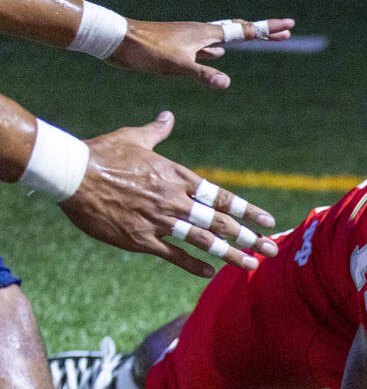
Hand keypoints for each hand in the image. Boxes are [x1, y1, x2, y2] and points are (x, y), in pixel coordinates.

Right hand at [60, 111, 277, 276]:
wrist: (71, 172)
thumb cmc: (101, 153)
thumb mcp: (133, 138)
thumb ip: (157, 131)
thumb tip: (168, 116)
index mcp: (177, 177)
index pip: (221, 197)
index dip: (247, 211)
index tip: (268, 220)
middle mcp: (175, 200)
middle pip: (220, 222)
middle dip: (250, 237)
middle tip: (272, 249)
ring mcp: (160, 220)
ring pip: (204, 240)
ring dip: (231, 254)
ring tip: (252, 265)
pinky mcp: (141, 239)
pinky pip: (173, 255)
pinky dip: (193, 265)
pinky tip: (211, 272)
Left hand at [111, 17, 294, 89]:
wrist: (118, 42)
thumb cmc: (146, 51)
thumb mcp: (177, 65)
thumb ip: (203, 74)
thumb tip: (226, 82)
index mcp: (205, 34)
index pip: (243, 31)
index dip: (267, 30)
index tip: (288, 27)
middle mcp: (200, 32)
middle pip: (238, 30)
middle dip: (262, 32)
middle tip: (285, 32)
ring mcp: (190, 39)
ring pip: (224, 37)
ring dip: (242, 39)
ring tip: (257, 39)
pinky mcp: (179, 46)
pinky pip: (207, 47)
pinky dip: (218, 50)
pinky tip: (219, 55)